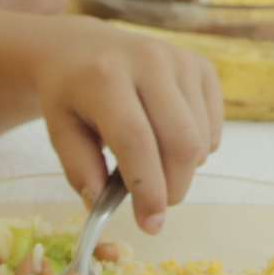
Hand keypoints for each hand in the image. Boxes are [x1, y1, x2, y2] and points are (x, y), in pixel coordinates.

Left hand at [33, 20, 222, 232]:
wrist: (83, 49)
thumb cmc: (70, 96)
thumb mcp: (59, 132)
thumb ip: (80, 171)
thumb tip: (104, 205)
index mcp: (104, 76)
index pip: (136, 140)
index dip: (147, 188)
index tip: (150, 225)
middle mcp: (148, 60)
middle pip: (180, 142)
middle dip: (174, 187)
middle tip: (156, 205)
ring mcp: (180, 60)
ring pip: (201, 139)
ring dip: (184, 169)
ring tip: (154, 165)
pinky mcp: (202, 66)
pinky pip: (214, 125)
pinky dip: (198, 147)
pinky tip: (169, 139)